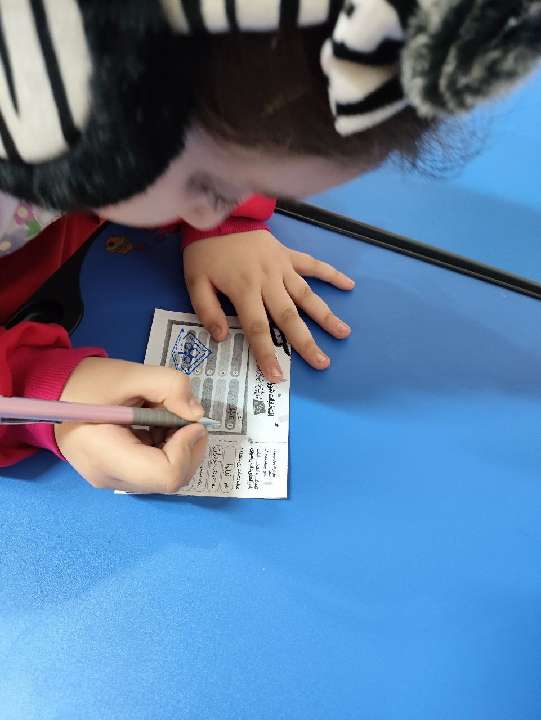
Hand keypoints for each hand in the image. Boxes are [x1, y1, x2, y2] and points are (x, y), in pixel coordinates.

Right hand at [55, 357, 207, 492]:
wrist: (54, 392)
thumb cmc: (87, 383)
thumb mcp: (129, 374)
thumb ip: (168, 385)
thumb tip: (197, 413)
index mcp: (108, 456)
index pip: (167, 476)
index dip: (187, 448)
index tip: (187, 419)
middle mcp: (112, 477)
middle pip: (171, 479)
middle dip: (189, 446)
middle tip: (181, 414)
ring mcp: (115, 479)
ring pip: (168, 476)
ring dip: (179, 445)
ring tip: (163, 415)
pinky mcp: (119, 474)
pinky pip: (155, 469)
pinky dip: (168, 447)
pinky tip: (155, 424)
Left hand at [183, 230, 354, 380]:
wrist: (216, 215)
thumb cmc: (205, 253)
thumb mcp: (195, 282)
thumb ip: (207, 311)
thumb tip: (222, 337)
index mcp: (244, 290)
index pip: (258, 328)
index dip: (267, 353)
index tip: (277, 376)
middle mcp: (267, 281)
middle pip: (289, 317)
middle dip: (306, 342)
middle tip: (322, 363)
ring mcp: (281, 267)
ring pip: (306, 295)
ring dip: (325, 315)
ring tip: (343, 333)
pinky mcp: (288, 254)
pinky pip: (312, 264)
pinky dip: (331, 274)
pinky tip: (349, 285)